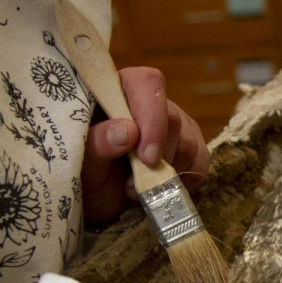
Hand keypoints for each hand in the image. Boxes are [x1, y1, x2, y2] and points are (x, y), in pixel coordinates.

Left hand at [82, 67, 209, 222]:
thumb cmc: (79, 174)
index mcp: (115, 91)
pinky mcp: (187, 146)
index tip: (146, 156)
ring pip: (189, 142)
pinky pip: (201, 159)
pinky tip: (162, 187)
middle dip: (158, 156)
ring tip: (138, 188)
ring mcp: (171, 124)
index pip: (147, 83)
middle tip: (134, 183)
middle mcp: (146, 103)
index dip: (152, 117)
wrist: (92, 199)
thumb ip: (97, 143)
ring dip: (167, 173)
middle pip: (172, 118)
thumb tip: (128, 131)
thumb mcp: (79, 162)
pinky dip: (186, 179)